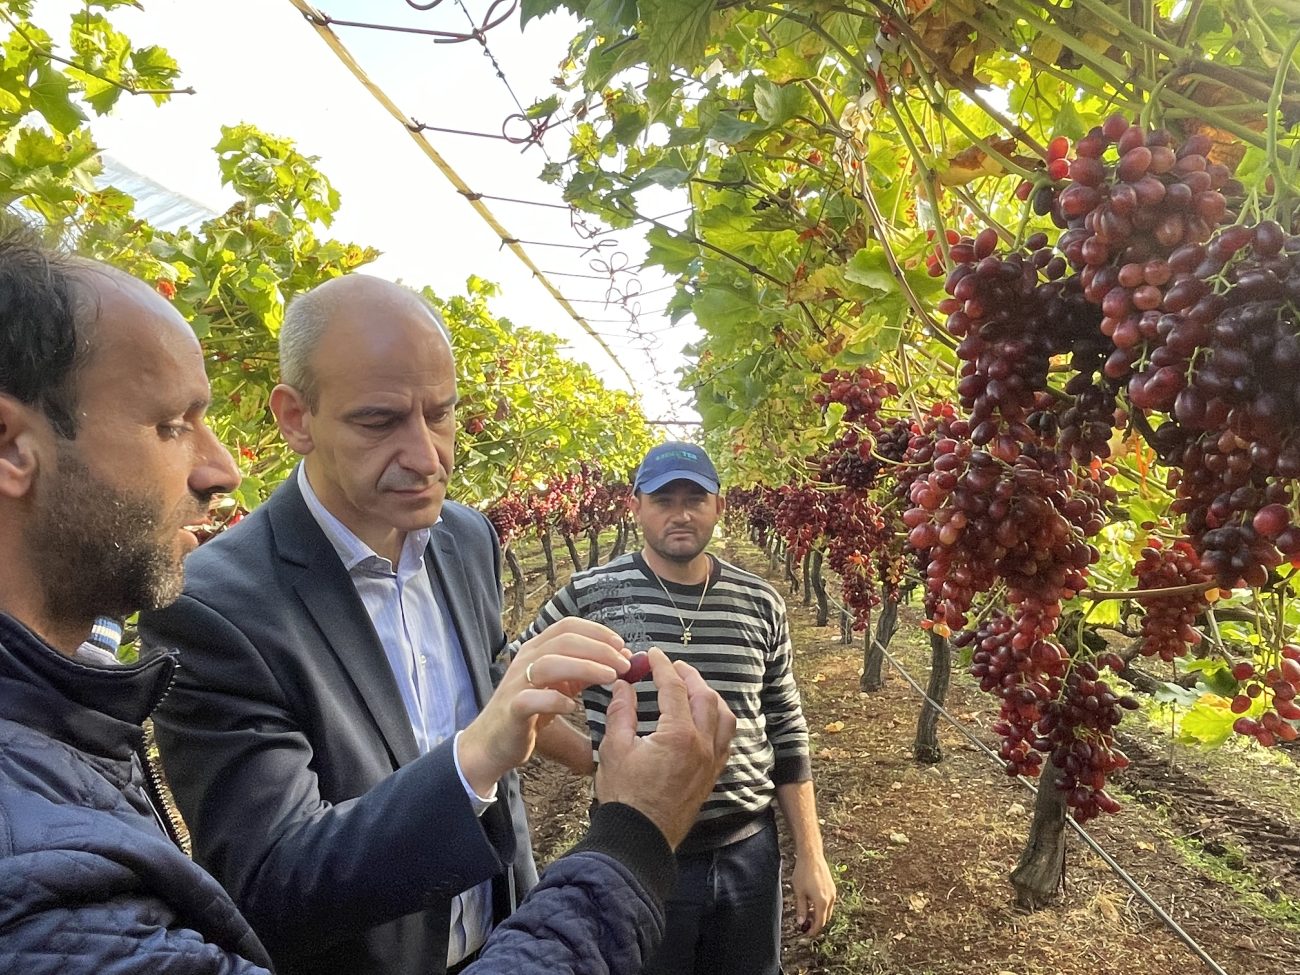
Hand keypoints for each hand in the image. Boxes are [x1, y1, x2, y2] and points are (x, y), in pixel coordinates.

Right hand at [459, 618, 628, 794]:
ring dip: (585, 667)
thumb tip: (620, 660)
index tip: (622, 645)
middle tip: (624, 664)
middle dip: (599, 649)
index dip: (597, 631)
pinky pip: (531, 699)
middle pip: (564, 641)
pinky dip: (554, 700)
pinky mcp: (512, 710)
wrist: (492, 743)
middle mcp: (525, 660)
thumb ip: (584, 672)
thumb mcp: (559, 685)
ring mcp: (516, 684)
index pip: (568, 626)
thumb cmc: (531, 712)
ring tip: (610, 677)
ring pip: (550, 664)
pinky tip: (572, 706)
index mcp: (537, 650)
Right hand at [594, 648, 734, 848]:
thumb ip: (621, 712)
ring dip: (709, 696)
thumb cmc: (624, 797)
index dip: (663, 667)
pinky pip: (725, 739)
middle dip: (690, 676)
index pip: (674, 688)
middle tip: (673, 667)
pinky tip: (704, 720)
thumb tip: (624, 686)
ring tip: (693, 688)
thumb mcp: (614, 749)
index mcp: (678, 735)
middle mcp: (702, 745)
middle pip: (705, 697)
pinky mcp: (711, 776)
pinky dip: (717, 721)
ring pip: (724, 717)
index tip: (653, 655)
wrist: (639, 838)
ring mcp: (710, 761)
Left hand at [791, 850, 836, 935]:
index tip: (806, 934)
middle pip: (825, 918)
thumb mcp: (799, 892)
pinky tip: (812, 903)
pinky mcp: (832, 887)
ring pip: (828, 910)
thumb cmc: (803, 873)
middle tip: (805, 925)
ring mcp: (833, 893)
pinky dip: (822, 907)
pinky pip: (829, 903)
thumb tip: (801, 922)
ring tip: (807, 913)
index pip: (820, 923)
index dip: (813, 930)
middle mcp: (830, 899)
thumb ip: (801, 909)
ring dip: (819, 915)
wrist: (812, 856)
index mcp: (822, 902)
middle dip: (816, 924)